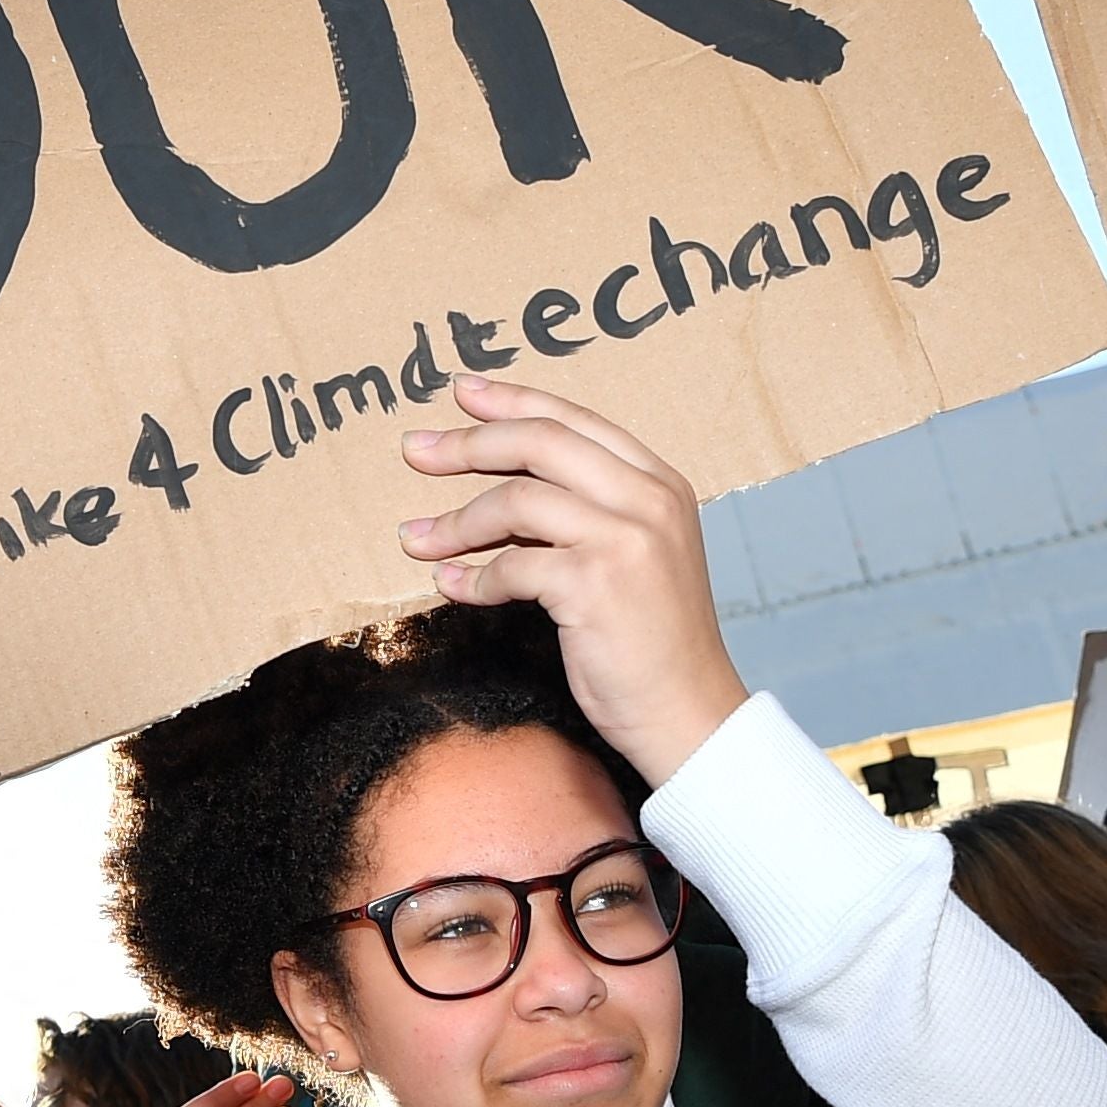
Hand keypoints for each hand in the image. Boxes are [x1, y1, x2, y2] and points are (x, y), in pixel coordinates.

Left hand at [395, 378, 751, 780]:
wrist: (690, 713)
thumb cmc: (655, 643)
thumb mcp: (637, 555)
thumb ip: (588, 512)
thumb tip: (501, 489)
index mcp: (660, 482)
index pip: (575, 420)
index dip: (513, 400)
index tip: (463, 393)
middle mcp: (648, 499)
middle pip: (540, 443)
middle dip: (468, 443)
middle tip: (415, 450)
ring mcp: (624, 539)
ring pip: (517, 501)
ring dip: (456, 521)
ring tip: (417, 538)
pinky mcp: (595, 585)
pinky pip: (511, 566)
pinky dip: (472, 577)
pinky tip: (452, 585)